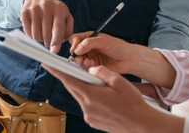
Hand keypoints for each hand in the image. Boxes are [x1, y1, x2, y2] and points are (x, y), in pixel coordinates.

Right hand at [21, 0, 72, 53]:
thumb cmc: (55, 10)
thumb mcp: (66, 16)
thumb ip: (68, 30)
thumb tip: (63, 42)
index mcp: (59, 9)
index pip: (57, 28)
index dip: (56, 42)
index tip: (54, 52)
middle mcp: (46, 8)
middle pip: (46, 34)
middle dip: (48, 42)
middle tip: (49, 41)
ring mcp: (34, 9)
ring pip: (36, 35)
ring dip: (40, 39)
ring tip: (43, 33)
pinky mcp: (24, 13)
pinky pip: (28, 33)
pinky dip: (32, 35)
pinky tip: (35, 29)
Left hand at [42, 64, 182, 132]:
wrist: (142, 125)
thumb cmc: (133, 104)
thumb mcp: (119, 81)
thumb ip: (102, 72)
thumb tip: (90, 70)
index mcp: (91, 95)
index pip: (69, 79)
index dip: (56, 71)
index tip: (47, 64)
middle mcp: (86, 107)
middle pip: (73, 88)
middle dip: (72, 78)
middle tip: (74, 69)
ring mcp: (89, 116)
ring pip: (80, 97)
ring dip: (84, 89)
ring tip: (99, 86)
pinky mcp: (92, 122)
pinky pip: (86, 106)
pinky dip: (90, 99)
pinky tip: (103, 98)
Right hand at [68, 32, 135, 74]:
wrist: (128, 59)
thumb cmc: (119, 47)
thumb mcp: (104, 41)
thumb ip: (89, 43)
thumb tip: (77, 48)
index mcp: (90, 37)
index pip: (75, 38)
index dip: (73, 43)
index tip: (75, 49)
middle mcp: (89, 47)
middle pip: (75, 51)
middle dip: (77, 55)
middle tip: (81, 58)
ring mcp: (91, 57)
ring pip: (79, 60)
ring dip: (81, 61)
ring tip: (88, 62)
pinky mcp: (93, 66)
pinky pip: (85, 67)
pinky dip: (86, 67)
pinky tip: (92, 65)